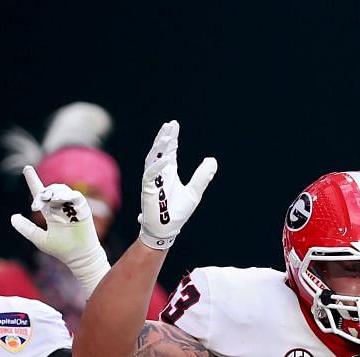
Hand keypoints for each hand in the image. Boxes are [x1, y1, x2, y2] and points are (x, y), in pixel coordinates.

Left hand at [8, 166, 109, 291]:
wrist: (79, 257)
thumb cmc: (62, 249)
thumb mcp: (39, 239)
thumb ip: (26, 228)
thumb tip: (13, 218)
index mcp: (50, 212)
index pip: (40, 193)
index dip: (33, 180)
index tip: (27, 168)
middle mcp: (60, 207)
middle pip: (50, 190)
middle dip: (43, 193)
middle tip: (38, 204)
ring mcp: (72, 207)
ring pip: (61, 190)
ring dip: (54, 193)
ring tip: (50, 201)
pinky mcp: (82, 209)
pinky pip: (75, 196)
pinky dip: (67, 195)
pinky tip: (61, 200)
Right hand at [137, 121, 216, 251]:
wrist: (167, 230)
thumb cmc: (178, 212)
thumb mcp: (195, 192)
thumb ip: (203, 176)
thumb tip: (212, 160)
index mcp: (169, 172)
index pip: (169, 151)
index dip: (172, 138)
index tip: (174, 125)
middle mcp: (159, 173)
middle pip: (160, 151)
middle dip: (165, 137)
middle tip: (170, 124)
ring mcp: (152, 180)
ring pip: (153, 158)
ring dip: (159, 147)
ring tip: (166, 135)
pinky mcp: (148, 189)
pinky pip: (151, 174)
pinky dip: (158, 166)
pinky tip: (167, 158)